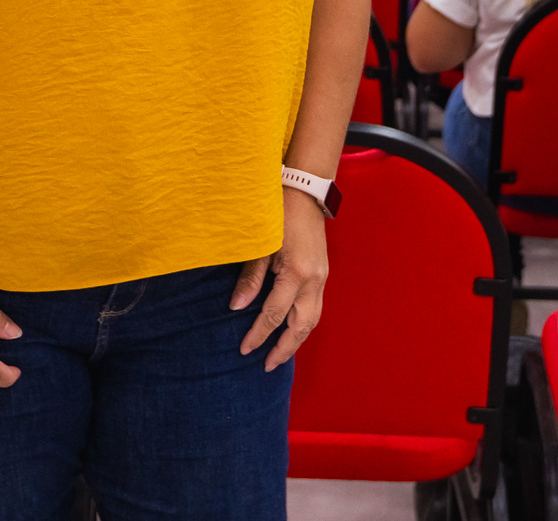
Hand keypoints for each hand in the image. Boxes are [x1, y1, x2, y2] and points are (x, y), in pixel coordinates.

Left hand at [231, 187, 329, 369]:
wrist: (304, 191)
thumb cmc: (277, 214)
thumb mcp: (259, 245)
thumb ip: (249, 278)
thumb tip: (235, 308)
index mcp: (297, 273)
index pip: (274, 315)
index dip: (258, 334)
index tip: (244, 350)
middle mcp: (314, 280)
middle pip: (301, 326)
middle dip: (284, 348)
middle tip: (266, 365)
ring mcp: (322, 277)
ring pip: (312, 319)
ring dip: (296, 339)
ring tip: (279, 354)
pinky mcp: (322, 273)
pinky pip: (315, 307)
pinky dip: (303, 323)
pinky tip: (290, 329)